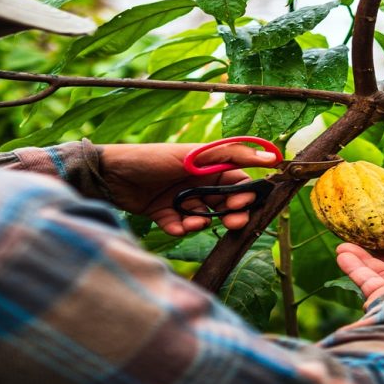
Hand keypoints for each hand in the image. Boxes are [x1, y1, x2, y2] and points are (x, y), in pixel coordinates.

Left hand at [98, 143, 278, 235]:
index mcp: (207, 166)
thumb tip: (273, 158)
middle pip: (224, 203)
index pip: (238, 182)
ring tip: (195, 222)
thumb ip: (234, 156)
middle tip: (232, 223)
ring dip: (203, 222)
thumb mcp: (197, 155)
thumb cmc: (153, 158)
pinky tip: (177, 225)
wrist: (110, 174)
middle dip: (230, 214)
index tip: (243, 203)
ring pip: (203, 217)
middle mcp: (196, 183)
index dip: (245, 194)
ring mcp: (180, 199)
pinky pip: (180, 226)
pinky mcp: (163, 214)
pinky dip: (181, 228)